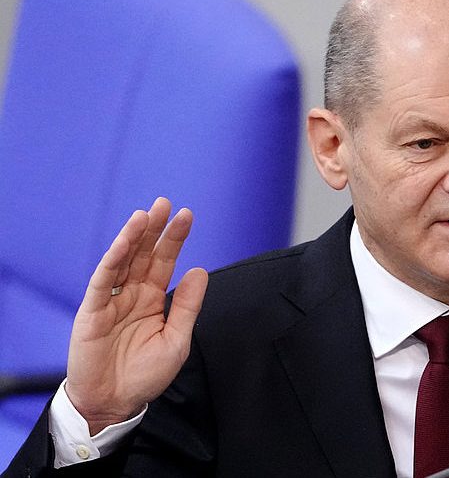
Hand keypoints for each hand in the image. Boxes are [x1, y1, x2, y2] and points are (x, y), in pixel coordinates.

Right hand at [65, 197, 207, 434]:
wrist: (115, 402)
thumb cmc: (145, 374)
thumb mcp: (177, 339)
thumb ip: (188, 306)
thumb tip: (200, 271)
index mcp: (152, 299)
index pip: (164, 262)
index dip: (174, 239)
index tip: (187, 216)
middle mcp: (132, 294)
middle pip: (143, 254)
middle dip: (154, 229)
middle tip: (166, 203)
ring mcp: (111, 300)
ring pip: (123, 261)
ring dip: (133, 237)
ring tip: (147, 215)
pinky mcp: (92, 311)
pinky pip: (103, 280)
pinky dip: (114, 259)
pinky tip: (125, 241)